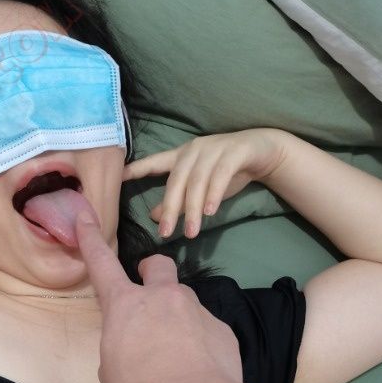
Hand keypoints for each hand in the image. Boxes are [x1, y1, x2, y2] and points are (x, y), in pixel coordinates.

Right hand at [73, 210, 244, 382]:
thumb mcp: (111, 371)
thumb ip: (120, 345)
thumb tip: (135, 345)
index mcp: (126, 306)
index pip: (102, 264)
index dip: (90, 239)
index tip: (85, 215)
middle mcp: (163, 298)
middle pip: (158, 265)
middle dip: (151, 272)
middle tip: (150, 294)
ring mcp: (197, 311)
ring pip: (185, 303)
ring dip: (178, 319)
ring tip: (178, 356)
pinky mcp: (222, 330)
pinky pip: (207, 331)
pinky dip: (201, 345)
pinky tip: (200, 371)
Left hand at [122, 127, 289, 238]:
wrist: (263, 151)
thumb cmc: (226, 171)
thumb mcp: (199, 188)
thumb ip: (177, 200)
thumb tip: (153, 216)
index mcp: (181, 156)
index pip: (154, 162)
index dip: (136, 169)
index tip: (118, 177)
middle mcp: (194, 150)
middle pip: (176, 180)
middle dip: (170, 208)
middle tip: (165, 233)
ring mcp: (214, 149)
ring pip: (198, 181)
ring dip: (193, 208)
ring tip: (192, 232)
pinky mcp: (235, 152)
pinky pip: (221, 175)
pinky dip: (214, 194)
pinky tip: (210, 213)